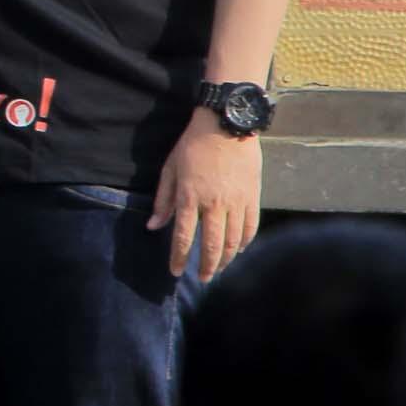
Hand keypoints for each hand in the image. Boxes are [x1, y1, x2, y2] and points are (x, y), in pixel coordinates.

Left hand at [149, 111, 262, 279]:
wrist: (227, 125)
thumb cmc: (193, 145)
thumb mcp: (170, 169)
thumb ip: (163, 200)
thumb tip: (153, 226)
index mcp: (190, 197)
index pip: (183, 236)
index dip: (178, 257)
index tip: (174, 272)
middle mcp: (215, 204)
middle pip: (212, 245)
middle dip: (206, 266)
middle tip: (203, 279)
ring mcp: (237, 202)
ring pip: (233, 240)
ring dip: (226, 259)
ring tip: (219, 269)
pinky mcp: (253, 197)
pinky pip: (250, 226)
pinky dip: (245, 242)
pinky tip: (238, 250)